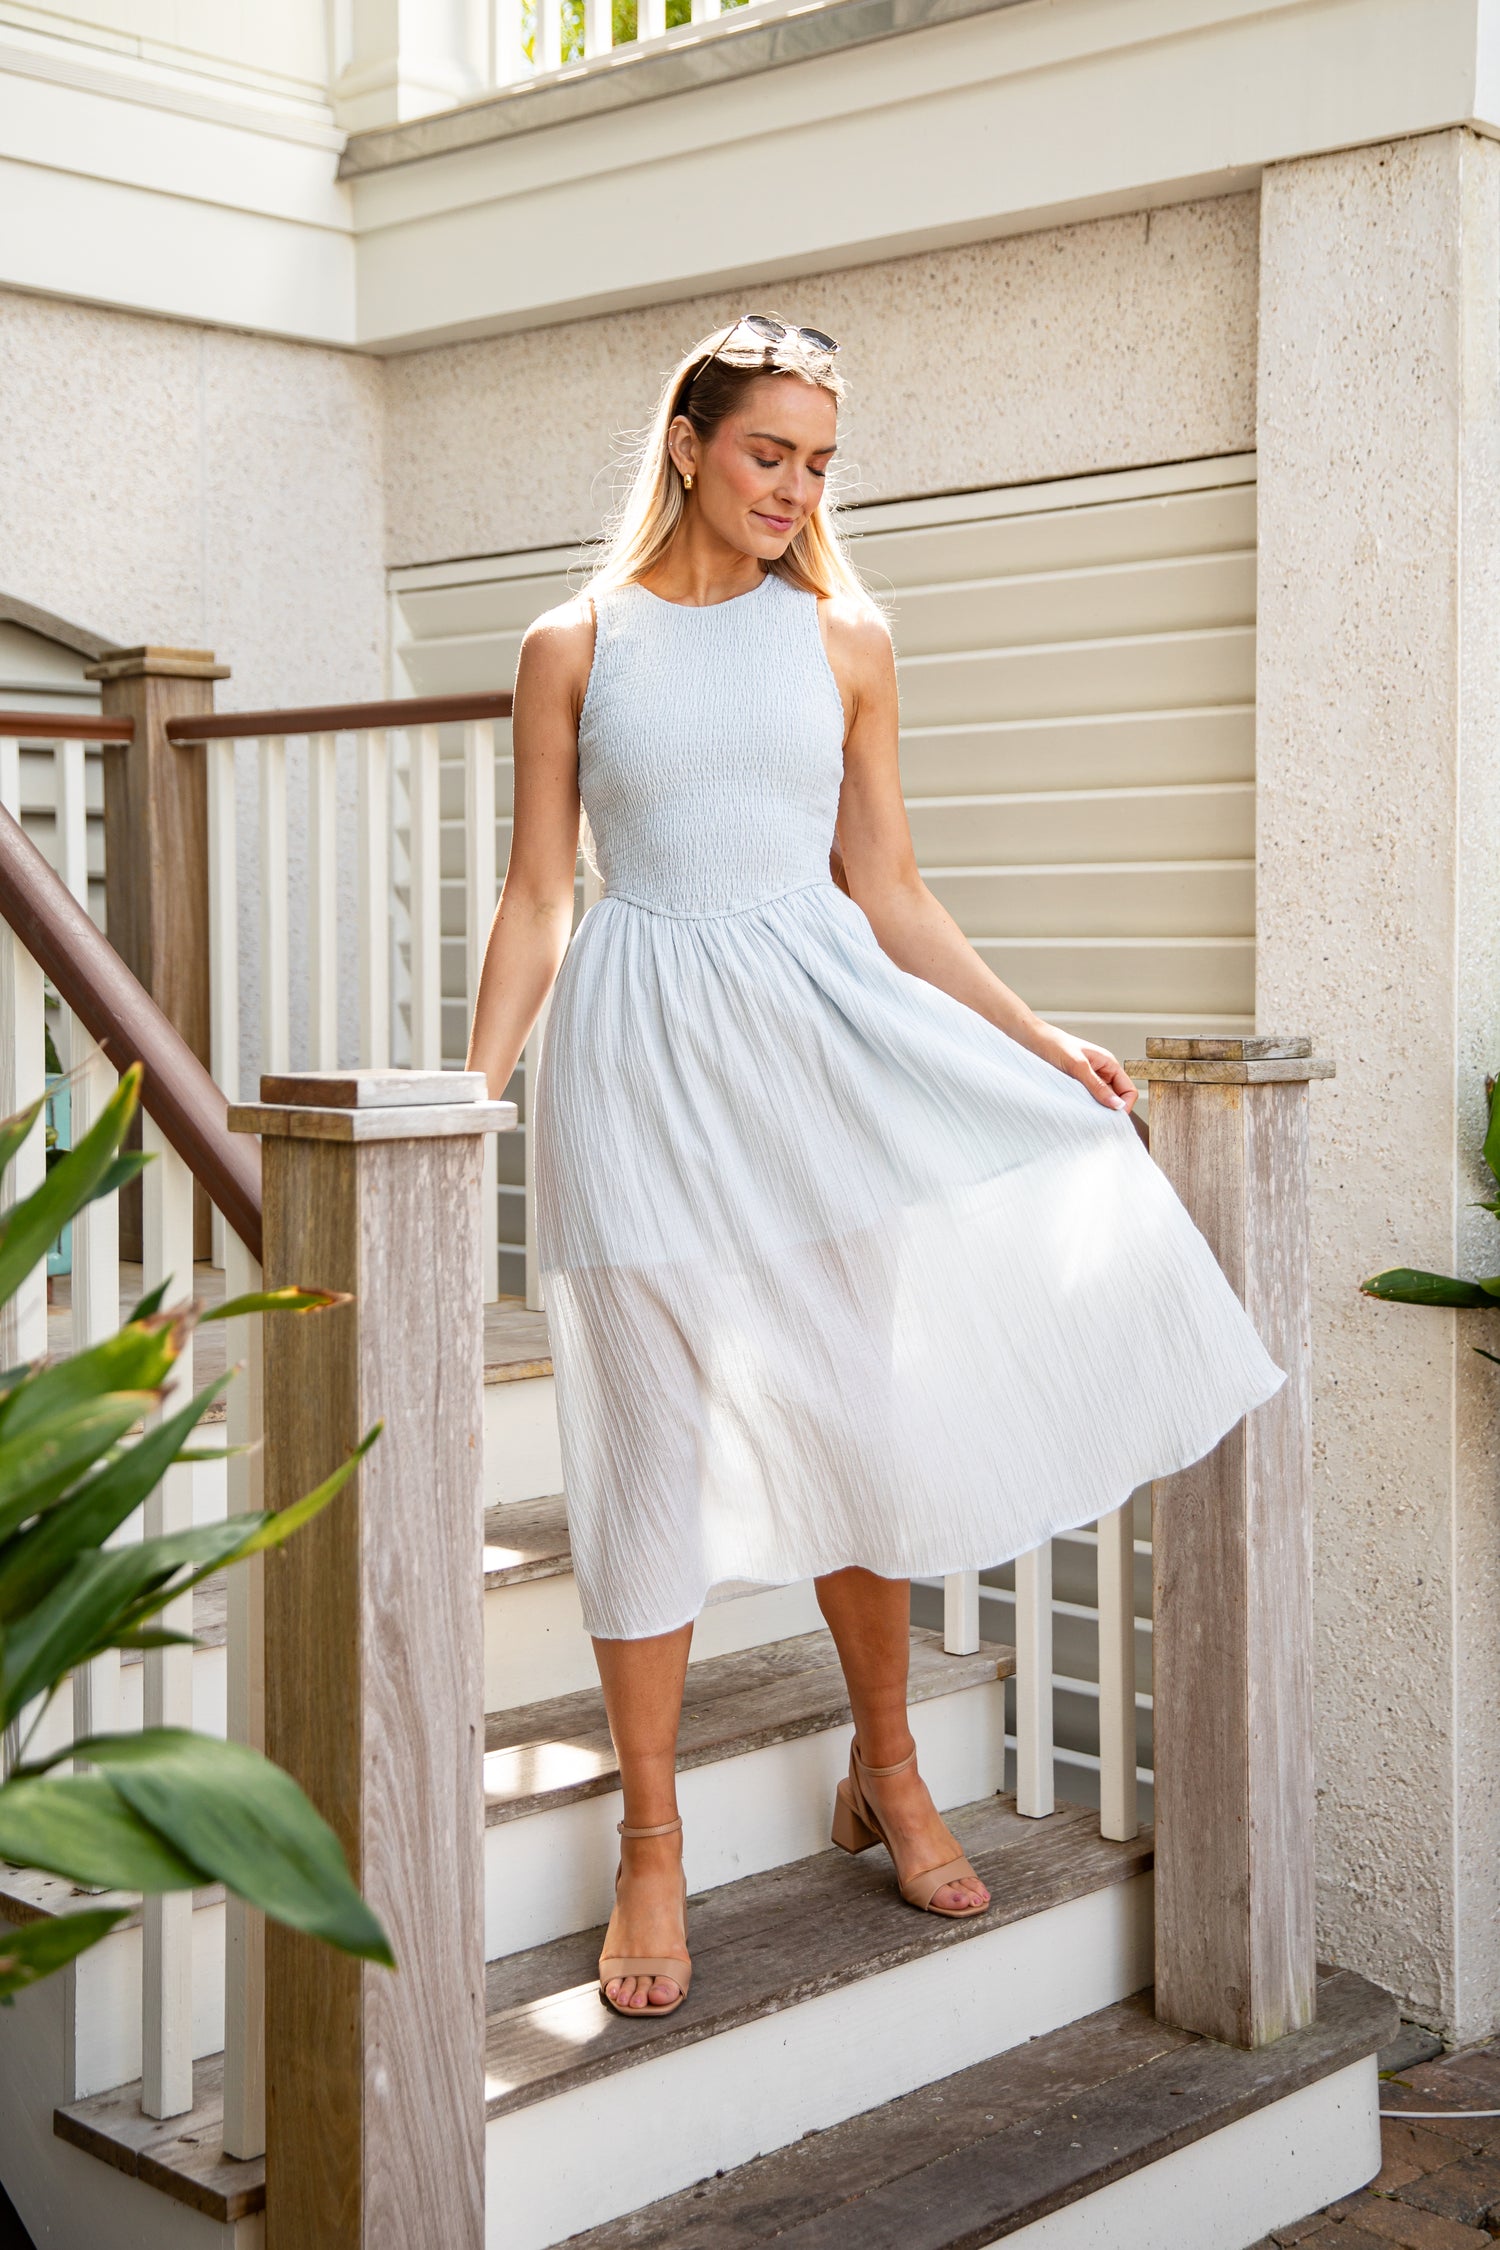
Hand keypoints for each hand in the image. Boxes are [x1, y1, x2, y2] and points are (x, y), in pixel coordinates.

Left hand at [1017, 1020, 1138, 1113]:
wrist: (1030, 1040)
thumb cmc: (1054, 1045)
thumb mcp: (1078, 1066)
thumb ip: (1097, 1085)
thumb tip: (1116, 1104)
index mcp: (1108, 1064)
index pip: (1128, 1091)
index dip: (1124, 1106)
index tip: (1112, 1118)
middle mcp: (1101, 1073)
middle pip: (1115, 1099)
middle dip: (1109, 1110)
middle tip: (1096, 1120)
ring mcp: (1088, 1080)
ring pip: (1100, 1102)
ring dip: (1094, 1109)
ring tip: (1083, 1112)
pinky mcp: (1075, 1086)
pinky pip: (1086, 1101)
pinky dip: (1083, 1107)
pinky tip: (1074, 1109)